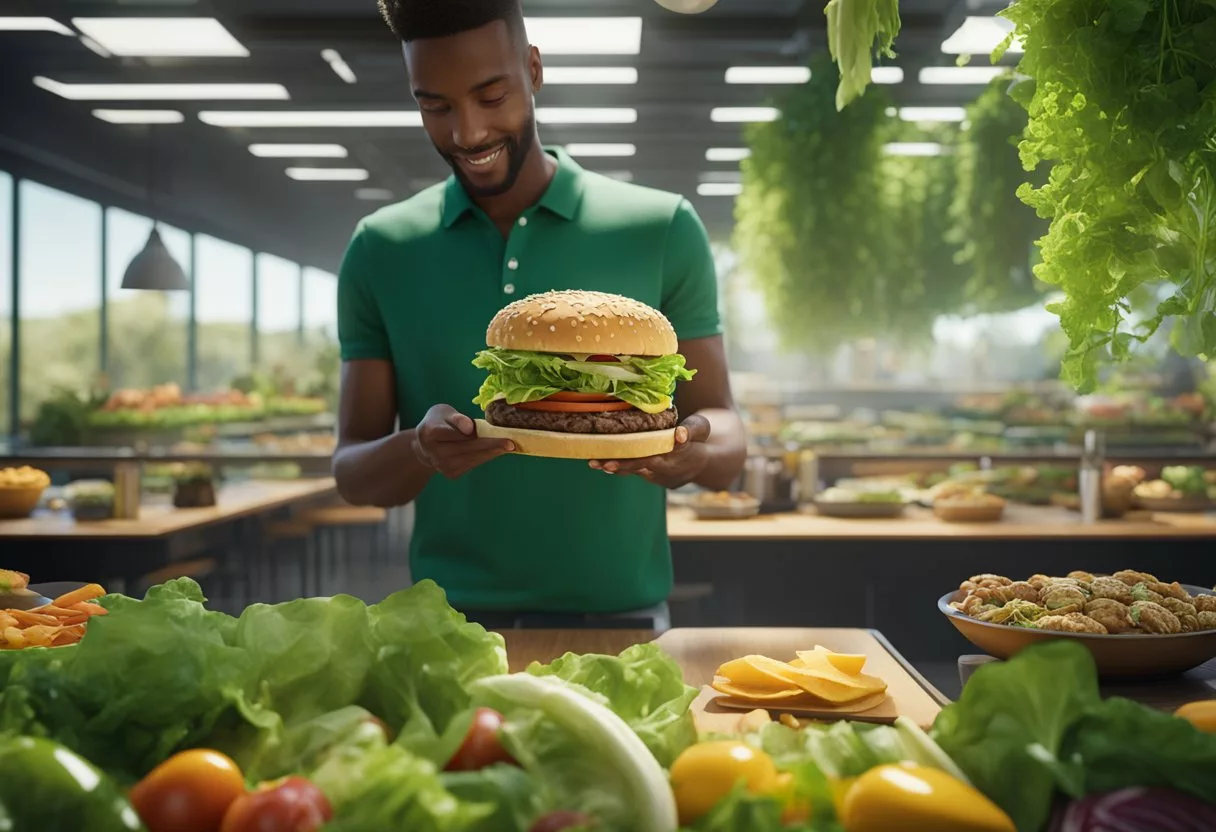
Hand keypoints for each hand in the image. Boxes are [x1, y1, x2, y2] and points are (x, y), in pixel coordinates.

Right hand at [412, 405, 512, 478]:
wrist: (426, 446)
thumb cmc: (438, 422)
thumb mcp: (443, 412)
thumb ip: (456, 418)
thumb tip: (470, 428)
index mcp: (429, 433)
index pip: (453, 433)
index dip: (468, 432)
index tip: (482, 430)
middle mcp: (434, 453)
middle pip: (467, 448)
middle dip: (490, 445)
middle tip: (511, 443)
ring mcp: (443, 466)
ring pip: (473, 458)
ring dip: (492, 451)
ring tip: (508, 445)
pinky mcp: (452, 474)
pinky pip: (473, 463)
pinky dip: (486, 456)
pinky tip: (497, 449)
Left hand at [589, 414, 710, 487]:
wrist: (700, 465)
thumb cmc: (697, 439)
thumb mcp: (702, 428)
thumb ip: (693, 429)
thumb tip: (679, 434)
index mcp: (682, 452)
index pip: (668, 450)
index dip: (660, 446)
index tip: (637, 453)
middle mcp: (668, 466)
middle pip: (644, 465)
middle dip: (624, 464)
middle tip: (603, 463)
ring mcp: (657, 474)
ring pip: (634, 470)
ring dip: (614, 467)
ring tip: (594, 463)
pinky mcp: (649, 476)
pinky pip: (631, 471)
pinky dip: (616, 466)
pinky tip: (598, 463)